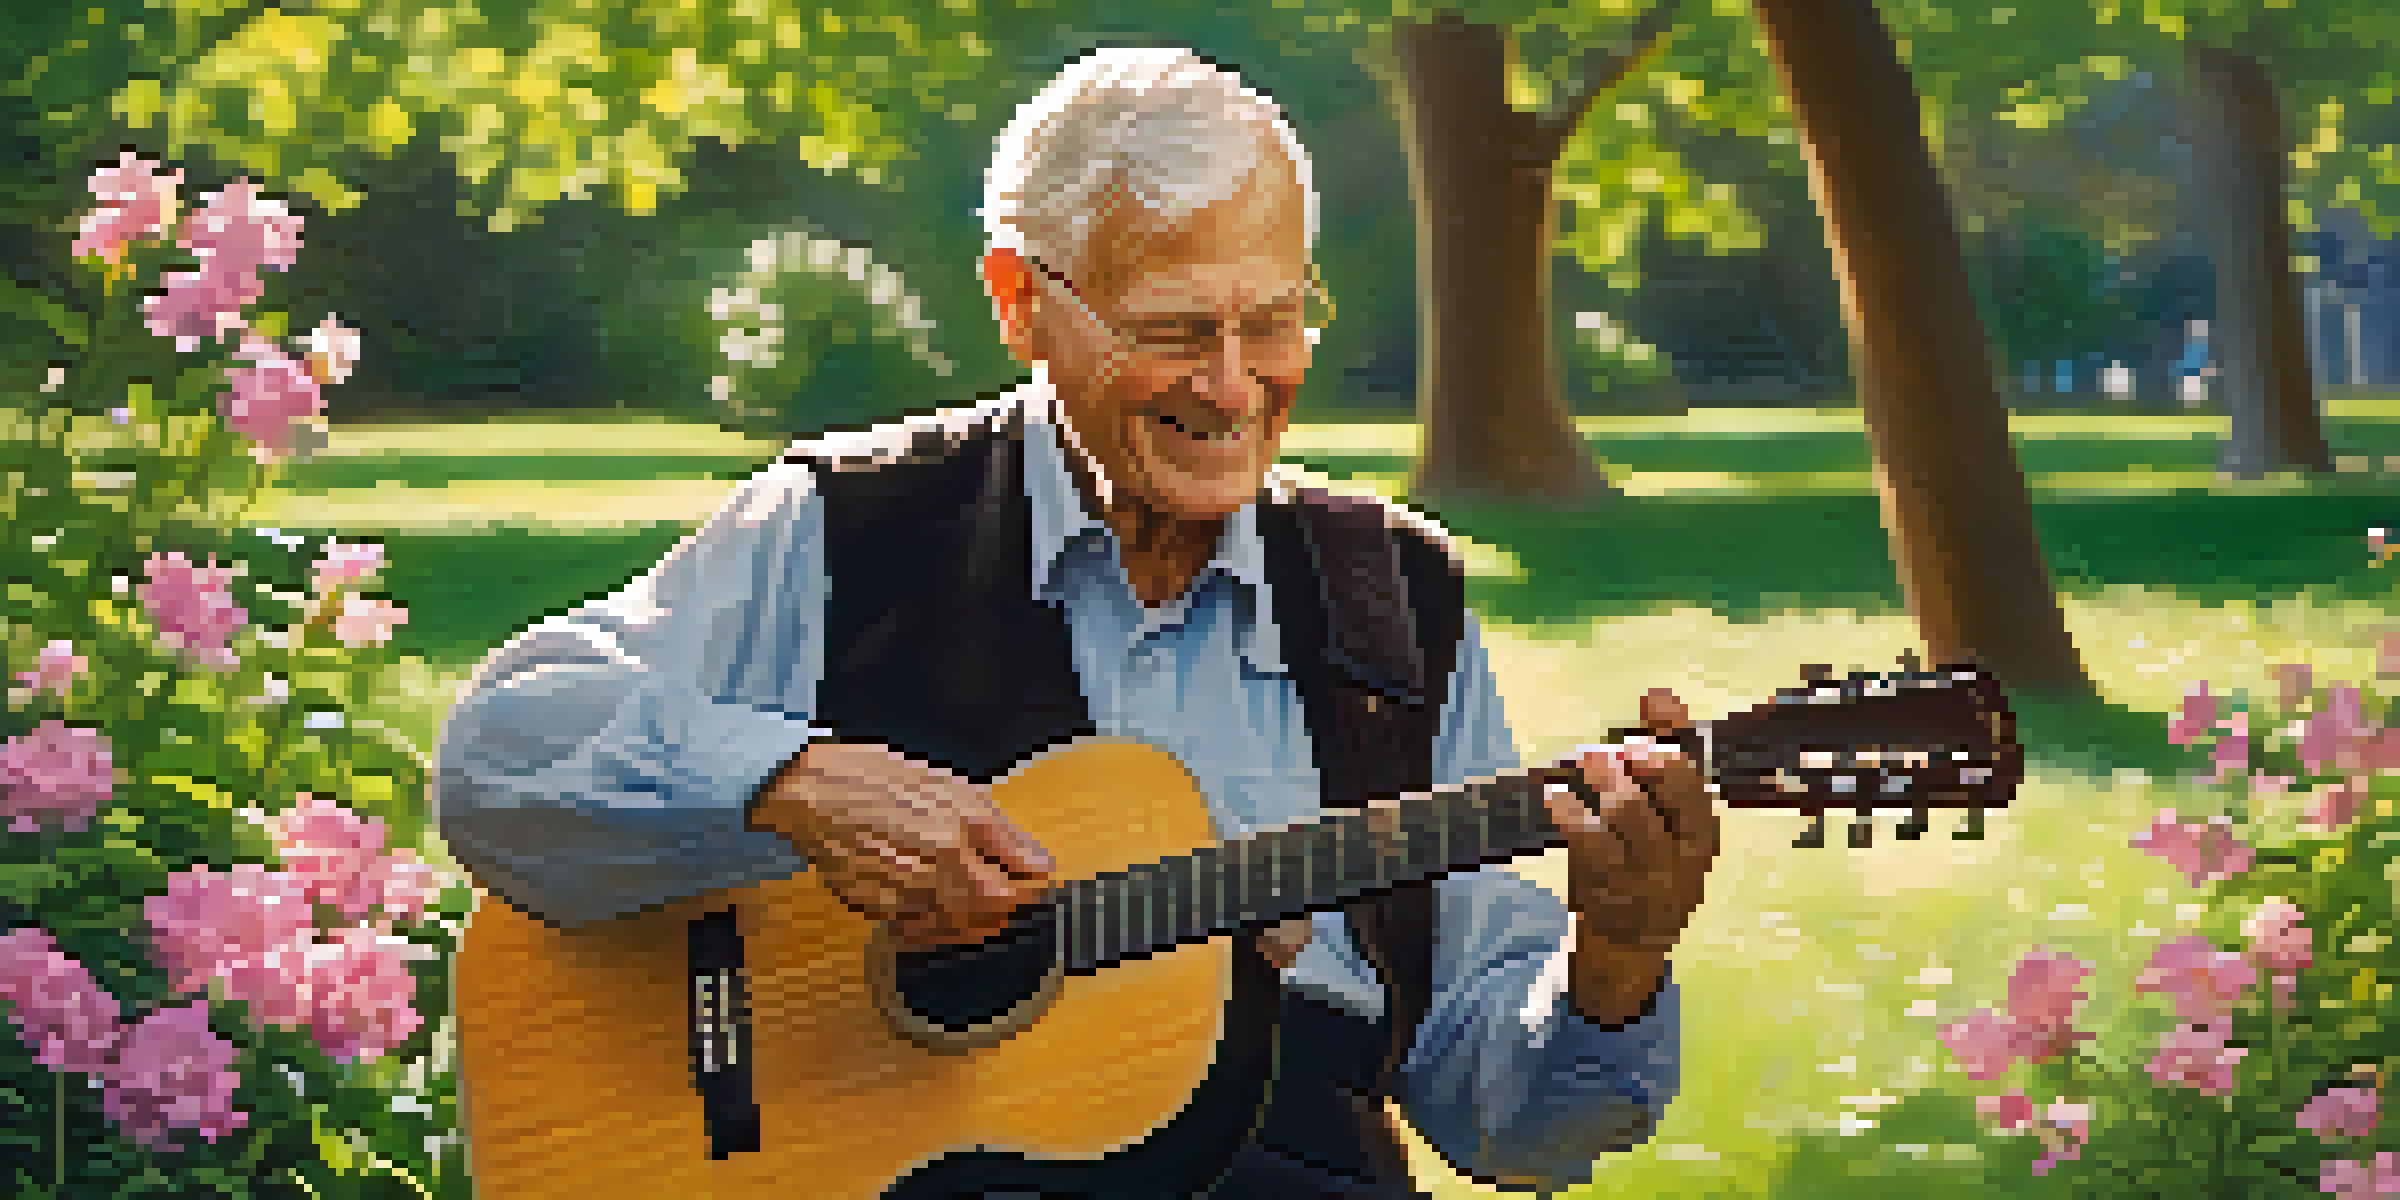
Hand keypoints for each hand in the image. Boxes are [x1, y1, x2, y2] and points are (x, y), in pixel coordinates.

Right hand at [748, 740, 1055, 947]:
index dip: (1028, 889)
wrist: (809, 791)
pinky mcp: (874, 909)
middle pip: (986, 915)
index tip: (1032, 881)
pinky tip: (929, 896)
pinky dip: (932, 921)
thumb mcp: (950, 786)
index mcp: (953, 834)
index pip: (1011, 889)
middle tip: (1001, 885)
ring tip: (963, 888)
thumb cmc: (874, 779)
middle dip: (1002, 905)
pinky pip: (916, 929)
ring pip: (953, 928)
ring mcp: (899, 894)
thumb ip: (1001, 831)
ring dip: (969, 916)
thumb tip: (1039, 863)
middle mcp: (928, 870)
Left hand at [1542, 689, 1720, 1012]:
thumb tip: (1661, 696)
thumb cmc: (1652, 870)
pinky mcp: (1603, 886)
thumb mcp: (1672, 825)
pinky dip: (1569, 810)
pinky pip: (1587, 839)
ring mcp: (1643, 873)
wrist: (1631, 947)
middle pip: (1671, 794)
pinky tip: (1557, 796)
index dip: (1672, 740)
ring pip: (1630, 812)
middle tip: (1618, 747)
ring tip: (1589, 759)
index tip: (1650, 711)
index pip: (1696, 781)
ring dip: (1607, 779)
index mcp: (1702, 837)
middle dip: (1645, 761)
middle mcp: (1680, 855)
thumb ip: (1666, 765)